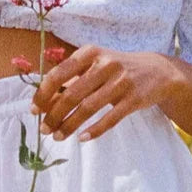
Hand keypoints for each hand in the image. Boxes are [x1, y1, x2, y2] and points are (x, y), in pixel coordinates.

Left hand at [30, 45, 166, 142]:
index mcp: (90, 53)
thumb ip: (73, 78)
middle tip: (44, 129)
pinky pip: (110, 118)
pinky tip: (82, 138)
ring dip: (69, 125)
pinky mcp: (134, 99)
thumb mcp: (95, 64)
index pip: (59, 73)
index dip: (44, 93)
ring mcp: (121, 82)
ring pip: (88, 108)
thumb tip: (45, 100)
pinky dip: (94, 130)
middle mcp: (105, 64)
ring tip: (57, 136)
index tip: (34, 109)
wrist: (158, 70)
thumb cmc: (117, 68)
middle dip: (54, 114)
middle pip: (72, 94)